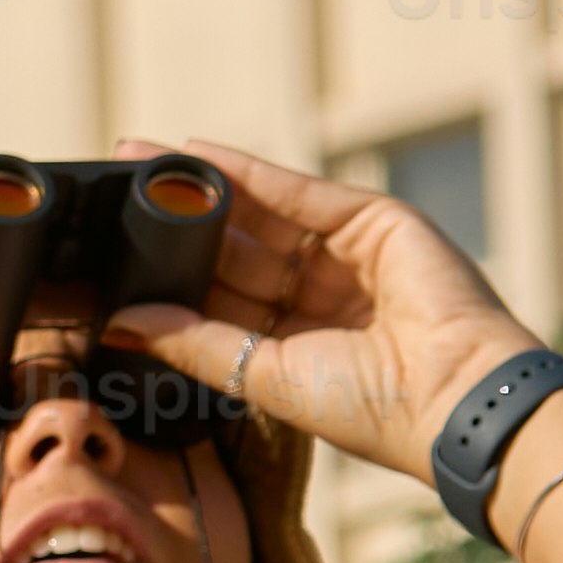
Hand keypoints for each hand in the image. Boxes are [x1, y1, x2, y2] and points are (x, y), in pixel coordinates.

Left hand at [103, 137, 553, 498]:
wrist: (453, 397)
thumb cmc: (369, 407)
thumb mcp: (263, 374)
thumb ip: (193, 341)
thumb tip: (120, 321)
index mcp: (293, 342)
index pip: (219, 300)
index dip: (168, 275)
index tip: (109, 255)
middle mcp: (318, 295)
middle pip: (233, 251)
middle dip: (174, 225)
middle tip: (113, 194)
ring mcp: (347, 255)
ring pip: (260, 215)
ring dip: (201, 191)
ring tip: (137, 165)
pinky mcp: (373, 221)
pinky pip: (297, 190)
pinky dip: (248, 172)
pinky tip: (197, 156)